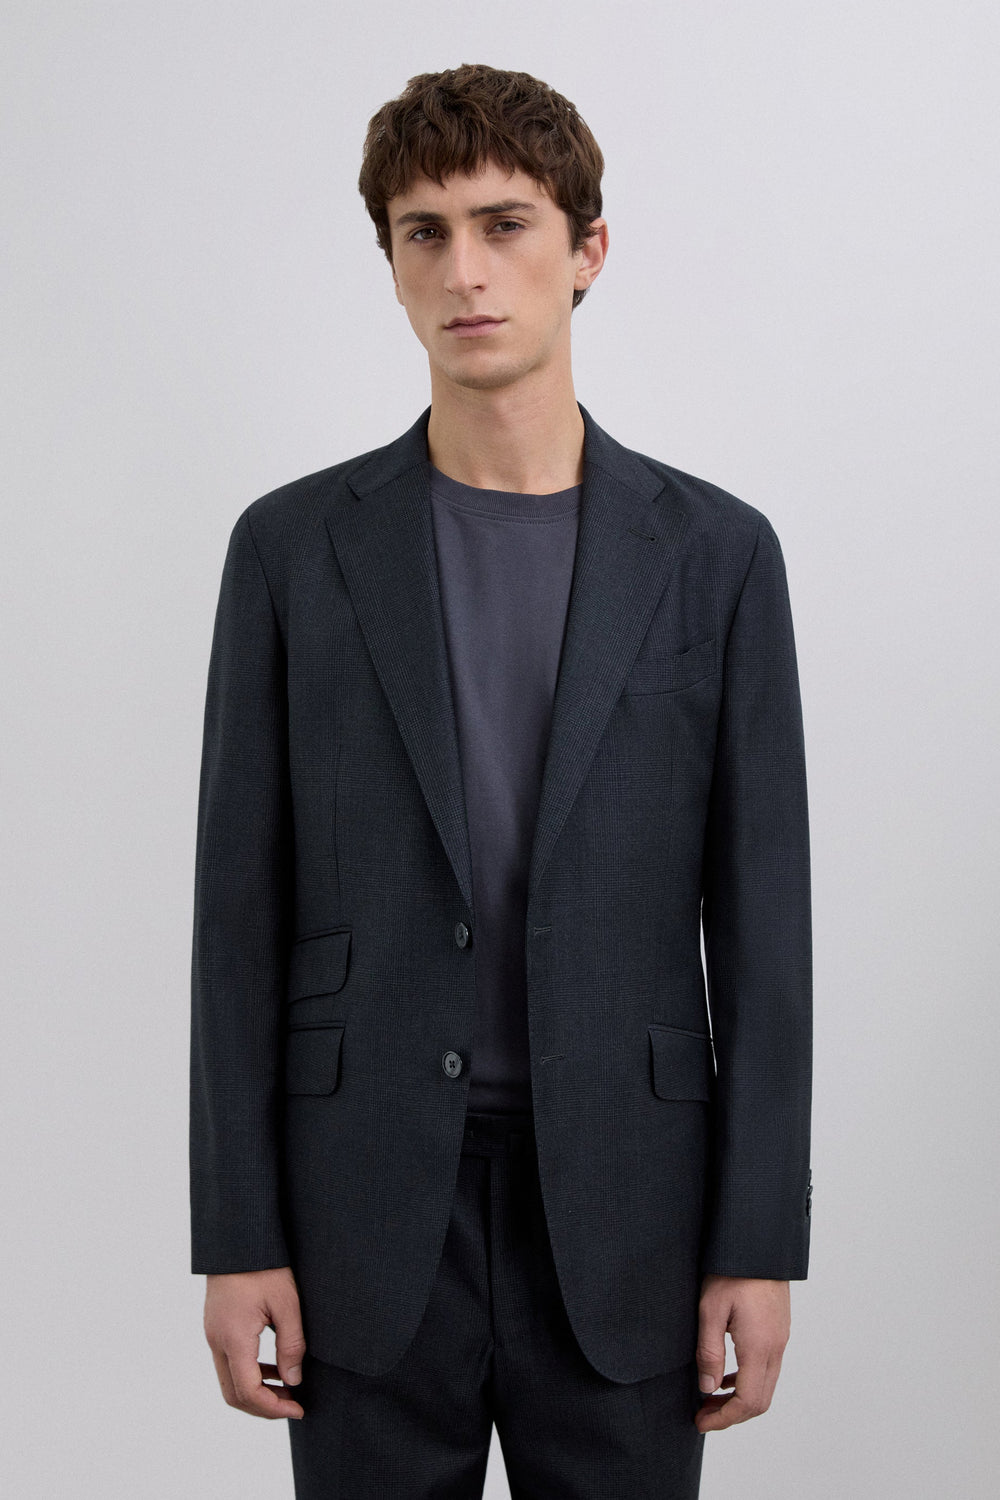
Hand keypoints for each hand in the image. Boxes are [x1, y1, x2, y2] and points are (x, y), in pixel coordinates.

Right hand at [203, 1266, 306, 1419]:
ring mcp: (213, 1335)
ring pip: (229, 1381)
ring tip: (288, 1388)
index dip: (273, 1408)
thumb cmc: (264, 1265)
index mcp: (234, 1337)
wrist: (237, 1238)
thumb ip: (291, 1344)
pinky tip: (274, 1367)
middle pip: (233, 1394)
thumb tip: (294, 1380)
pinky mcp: (215, 1327)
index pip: (248, 1391)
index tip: (298, 1409)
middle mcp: (217, 1341)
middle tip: (293, 1405)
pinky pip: (229, 1363)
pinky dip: (250, 1373)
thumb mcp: (287, 1302)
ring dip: (257, 1391)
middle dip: (263, 1407)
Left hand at [694, 1275, 789, 1432]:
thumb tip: (708, 1389)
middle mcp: (776, 1348)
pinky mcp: (779, 1330)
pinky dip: (748, 1381)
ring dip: (740, 1399)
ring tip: (710, 1398)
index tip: (701, 1422)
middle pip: (760, 1400)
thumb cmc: (731, 1271)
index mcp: (760, 1347)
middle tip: (703, 1415)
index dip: (724, 1419)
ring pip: (766, 1385)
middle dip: (732, 1415)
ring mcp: (781, 1339)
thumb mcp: (710, 1309)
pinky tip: (726, 1375)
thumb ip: (709, 1352)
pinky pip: (767, 1368)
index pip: (748, 1401)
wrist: (757, 1243)